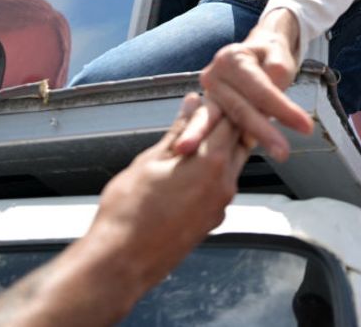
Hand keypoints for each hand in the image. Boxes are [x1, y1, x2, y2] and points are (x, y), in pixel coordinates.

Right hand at [87, 94, 246, 293]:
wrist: (122, 262)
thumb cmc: (127, 212)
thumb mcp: (149, 161)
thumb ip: (177, 131)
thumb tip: (191, 105)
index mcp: (211, 161)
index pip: (230, 119)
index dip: (219, 105)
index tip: (207, 99)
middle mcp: (226, 182)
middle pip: (238, 140)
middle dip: (224, 124)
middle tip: (204, 115)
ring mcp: (222, 204)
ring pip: (233, 164)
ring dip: (220, 148)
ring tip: (194, 142)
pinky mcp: (214, 219)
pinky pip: (223, 186)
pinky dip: (214, 172)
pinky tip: (189, 171)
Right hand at [175, 8, 312, 161]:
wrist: (257, 50)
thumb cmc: (271, 56)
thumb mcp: (280, 59)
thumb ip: (275, 78)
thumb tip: (266, 108)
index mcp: (232, 59)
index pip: (259, 89)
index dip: (282, 109)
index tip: (305, 126)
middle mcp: (213, 75)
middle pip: (239, 109)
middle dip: (261, 132)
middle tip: (283, 152)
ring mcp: (208, 94)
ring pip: (220, 123)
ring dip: (225, 145)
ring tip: (218, 164)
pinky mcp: (209, 110)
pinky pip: (215, 129)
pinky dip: (218, 145)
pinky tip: (215, 162)